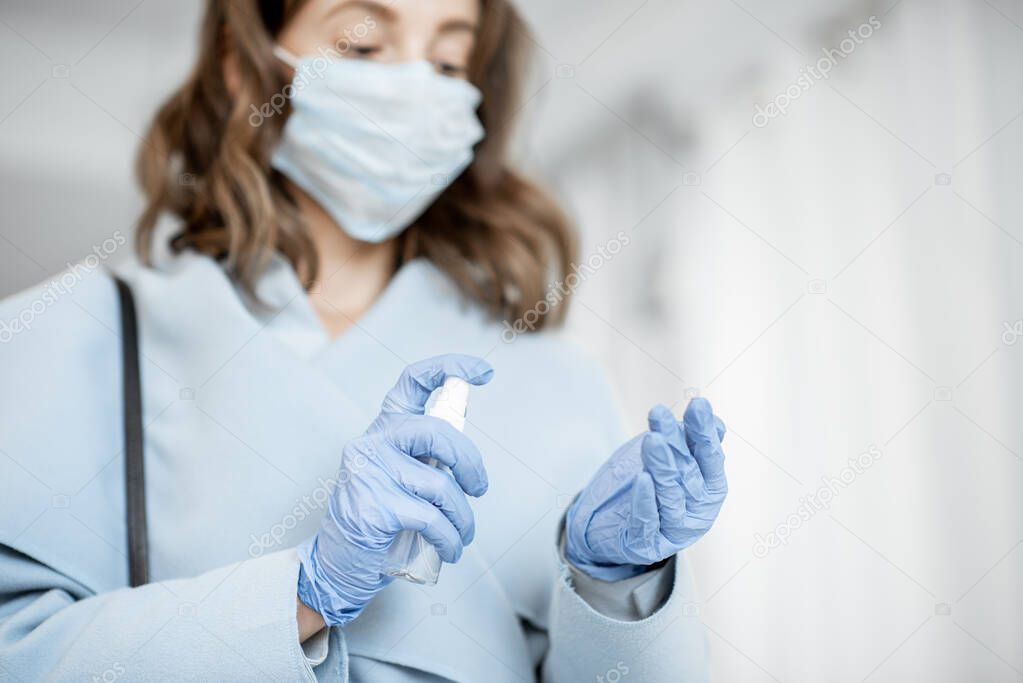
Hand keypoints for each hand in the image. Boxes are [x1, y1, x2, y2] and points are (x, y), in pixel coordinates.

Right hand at [296, 354, 492, 626]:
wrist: (337, 563)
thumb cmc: (378, 517)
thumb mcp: (400, 473)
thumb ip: (426, 455)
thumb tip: (467, 448)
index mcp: (384, 428)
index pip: (414, 381)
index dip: (450, 368)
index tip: (483, 372)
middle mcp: (373, 442)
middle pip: (437, 431)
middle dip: (470, 462)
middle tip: (479, 488)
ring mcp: (371, 473)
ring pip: (440, 484)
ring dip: (463, 516)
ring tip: (464, 534)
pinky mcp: (375, 507)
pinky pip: (432, 519)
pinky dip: (451, 538)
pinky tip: (451, 549)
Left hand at [565, 399, 727, 580]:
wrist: (616, 530)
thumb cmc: (653, 489)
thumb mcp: (674, 462)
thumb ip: (693, 445)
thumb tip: (714, 421)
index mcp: (712, 490)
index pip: (710, 457)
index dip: (704, 432)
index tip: (697, 404)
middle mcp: (699, 513)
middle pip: (688, 473)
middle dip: (675, 442)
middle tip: (660, 414)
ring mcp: (675, 531)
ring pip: (670, 496)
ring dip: (662, 467)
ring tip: (652, 440)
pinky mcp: (648, 545)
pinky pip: (647, 522)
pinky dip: (646, 501)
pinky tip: (642, 480)